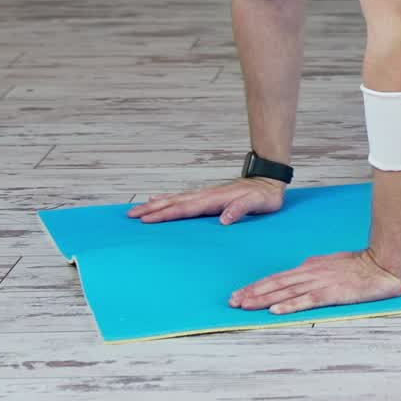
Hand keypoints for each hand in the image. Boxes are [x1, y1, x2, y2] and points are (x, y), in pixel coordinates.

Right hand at [127, 176, 285, 224]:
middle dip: (153, 209)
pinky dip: (168, 199)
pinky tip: (159, 199)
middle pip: (175, 202)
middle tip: (131, 215)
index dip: (166, 214)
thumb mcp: (259, 203)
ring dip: (157, 204)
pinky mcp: (208, 196)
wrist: (269, 181)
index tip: (147, 219)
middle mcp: (207, 195)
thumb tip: (224, 219)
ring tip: (138, 209)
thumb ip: (242, 208)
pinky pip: (183, 198)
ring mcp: (206, 194)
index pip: (186, 208)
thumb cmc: (265, 196)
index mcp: (215, 200)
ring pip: (176, 199)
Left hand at [229, 248, 400, 314]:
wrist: (382, 264)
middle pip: (276, 284)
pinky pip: (306, 301)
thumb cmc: (360, 264)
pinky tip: (275, 310)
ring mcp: (320, 283)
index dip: (257, 285)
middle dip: (252, 292)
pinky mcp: (331, 293)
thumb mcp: (332, 262)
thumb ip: (315, 267)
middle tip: (232, 301)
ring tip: (245, 306)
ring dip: (263, 299)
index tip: (240, 293)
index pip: (278, 277)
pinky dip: (289, 305)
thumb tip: (300, 269)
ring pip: (285, 292)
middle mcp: (311, 273)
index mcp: (311, 266)